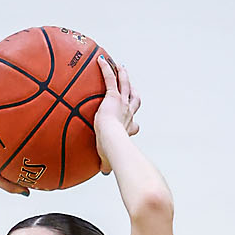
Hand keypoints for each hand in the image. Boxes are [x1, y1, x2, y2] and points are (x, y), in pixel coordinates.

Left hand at [93, 58, 140, 174]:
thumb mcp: (109, 159)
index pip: (134, 124)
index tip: (134, 125)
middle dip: (133, 91)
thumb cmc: (111, 153)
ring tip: (121, 67)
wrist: (112, 142)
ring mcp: (122, 104)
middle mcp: (129, 114)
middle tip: (130, 85)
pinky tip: (100, 60)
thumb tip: (104, 173)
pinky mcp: (113, 97)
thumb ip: (107, 164)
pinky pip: (110, 79)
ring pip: (125, 85)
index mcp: (129, 129)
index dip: (135, 123)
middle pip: (134, 99)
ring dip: (124, 75)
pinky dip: (106, 69)